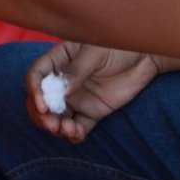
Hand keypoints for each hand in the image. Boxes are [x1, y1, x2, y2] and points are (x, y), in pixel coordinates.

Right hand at [24, 42, 160, 143]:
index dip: (35, 90)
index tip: (43, 105)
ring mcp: (77, 98)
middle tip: (52, 125)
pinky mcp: (92, 112)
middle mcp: (63, 81)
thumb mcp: (96, 52)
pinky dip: (74, 135)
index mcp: (59, 60)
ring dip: (57, 127)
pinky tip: (78, 135)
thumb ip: (77, 70)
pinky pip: (78, 126)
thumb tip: (60, 91)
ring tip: (69, 130)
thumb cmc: (118, 45)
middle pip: (42, 101)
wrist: (145, 57)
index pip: (37, 75)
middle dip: (42, 115)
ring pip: (58, 116)